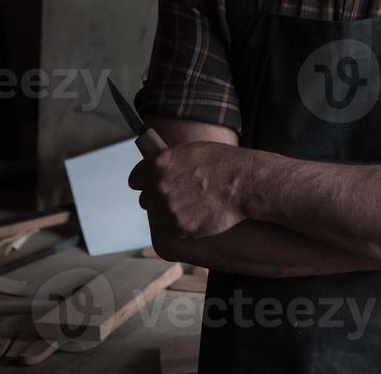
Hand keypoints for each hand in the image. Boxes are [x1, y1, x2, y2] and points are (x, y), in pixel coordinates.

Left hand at [127, 141, 249, 240]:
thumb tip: (156, 167)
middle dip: (158, 199)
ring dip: (171, 214)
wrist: (244, 184)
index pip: (135, 179)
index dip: (145, 182)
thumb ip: (169, 160)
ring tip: (192, 207)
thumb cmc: (223, 163)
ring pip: (160, 217)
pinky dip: (183, 227)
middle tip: (178, 197)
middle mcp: (158, 187)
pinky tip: (198, 216)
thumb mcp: (191, 151)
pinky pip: (173, 230)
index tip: (151, 185)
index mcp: (158, 164)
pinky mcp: (179, 228)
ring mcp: (168, 209)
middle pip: (146, 199)